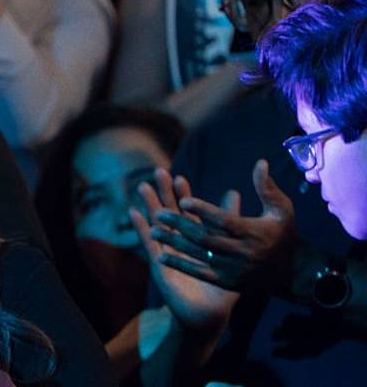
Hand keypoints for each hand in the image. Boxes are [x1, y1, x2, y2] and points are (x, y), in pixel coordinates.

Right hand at [130, 169, 238, 331]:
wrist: (210, 313)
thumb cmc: (223, 288)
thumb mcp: (233, 256)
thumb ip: (235, 226)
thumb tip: (238, 199)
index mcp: (199, 241)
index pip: (190, 212)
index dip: (185, 194)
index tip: (181, 176)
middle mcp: (181, 244)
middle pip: (171, 212)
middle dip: (165, 192)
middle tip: (160, 171)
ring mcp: (168, 252)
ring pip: (158, 223)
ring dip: (150, 205)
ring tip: (143, 185)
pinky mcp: (160, 264)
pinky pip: (149, 243)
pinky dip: (141, 228)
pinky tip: (134, 212)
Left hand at [151, 160, 298, 292]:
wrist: (293, 272)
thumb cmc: (284, 234)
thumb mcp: (281, 210)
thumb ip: (268, 188)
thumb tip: (260, 163)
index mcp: (254, 232)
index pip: (225, 220)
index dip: (204, 210)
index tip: (183, 200)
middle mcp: (242, 252)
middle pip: (206, 237)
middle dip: (180, 225)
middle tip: (158, 212)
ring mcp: (233, 269)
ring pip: (199, 255)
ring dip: (174, 243)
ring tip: (153, 231)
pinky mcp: (226, 281)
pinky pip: (200, 273)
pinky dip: (181, 265)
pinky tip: (161, 256)